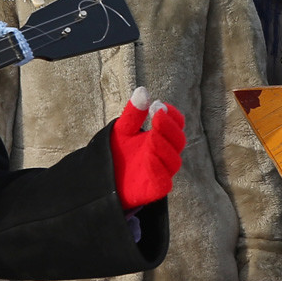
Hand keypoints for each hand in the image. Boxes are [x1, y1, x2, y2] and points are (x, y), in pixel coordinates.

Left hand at [110, 87, 186, 208]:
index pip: (176, 125)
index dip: (172, 115)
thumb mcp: (123, 130)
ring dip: (164, 146)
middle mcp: (165, 153)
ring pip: (172, 161)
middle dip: (169, 127)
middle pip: (178, 141)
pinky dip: (158, 171)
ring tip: (152, 136)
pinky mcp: (156, 189)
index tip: (159, 104)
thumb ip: (134, 113)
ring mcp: (162, 172)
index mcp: (162, 137)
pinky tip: (149, 158)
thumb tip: (142, 90)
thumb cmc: (118, 153)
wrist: (103, 181)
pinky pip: (164, 182)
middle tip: (157, 114)